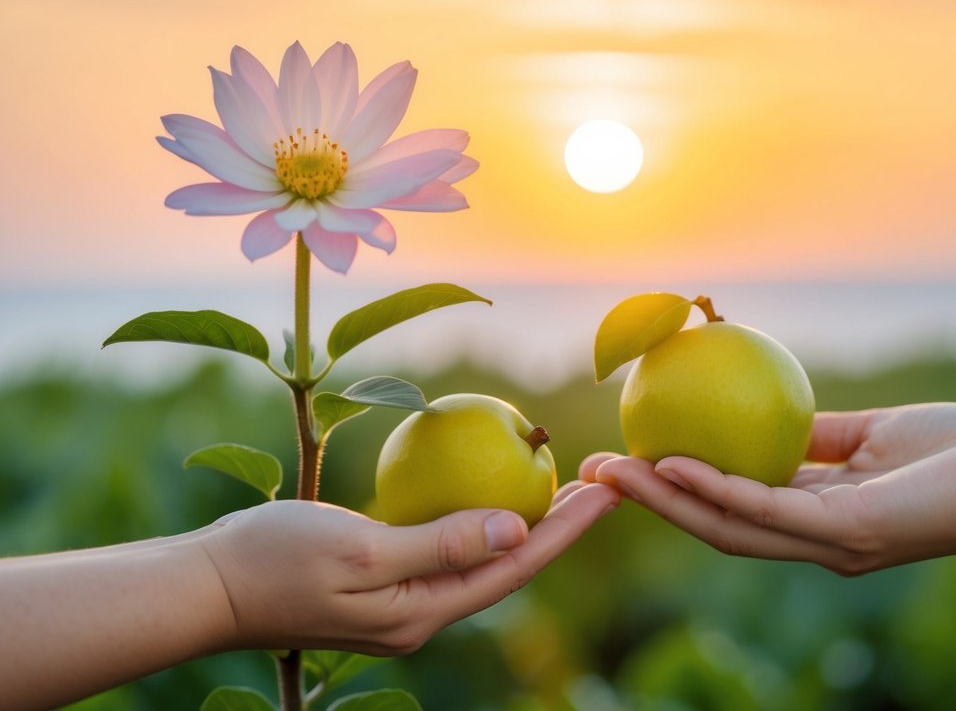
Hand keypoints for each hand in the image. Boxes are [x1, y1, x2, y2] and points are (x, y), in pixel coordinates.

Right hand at [201, 482, 618, 653]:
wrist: (207, 585)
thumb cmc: (275, 560)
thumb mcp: (361, 551)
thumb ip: (441, 543)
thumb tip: (517, 528)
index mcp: (422, 612)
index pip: (515, 567)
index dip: (565, 528)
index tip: (607, 492)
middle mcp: (420, 613)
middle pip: (508, 565)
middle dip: (559, 525)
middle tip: (603, 482)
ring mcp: (400, 600)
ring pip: (481, 557)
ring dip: (526, 520)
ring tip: (563, 486)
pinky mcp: (381, 581)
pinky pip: (447, 548)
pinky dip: (479, 519)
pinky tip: (489, 494)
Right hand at [581, 403, 955, 573]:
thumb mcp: (872, 434)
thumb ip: (818, 435)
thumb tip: (771, 411)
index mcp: (818, 519)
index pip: (732, 508)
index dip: (675, 490)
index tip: (627, 460)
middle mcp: (813, 541)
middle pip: (713, 525)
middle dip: (650, 504)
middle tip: (592, 476)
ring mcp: (826, 542)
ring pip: (726, 525)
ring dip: (663, 501)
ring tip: (612, 474)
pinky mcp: (844, 532)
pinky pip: (766, 510)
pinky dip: (715, 490)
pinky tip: (673, 467)